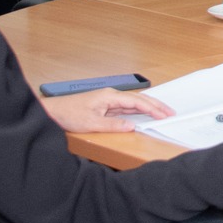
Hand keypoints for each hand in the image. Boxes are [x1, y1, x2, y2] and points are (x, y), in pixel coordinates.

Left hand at [45, 87, 172, 132]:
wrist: (53, 111)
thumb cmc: (69, 114)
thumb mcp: (91, 123)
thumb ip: (113, 125)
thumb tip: (132, 126)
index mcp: (110, 96)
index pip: (137, 102)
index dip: (152, 109)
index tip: (164, 115)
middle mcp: (111, 95)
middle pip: (139, 99)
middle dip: (156, 106)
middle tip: (170, 112)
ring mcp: (109, 100)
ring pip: (134, 103)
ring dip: (149, 108)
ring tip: (162, 113)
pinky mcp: (105, 105)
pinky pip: (126, 107)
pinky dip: (138, 111)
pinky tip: (144, 115)